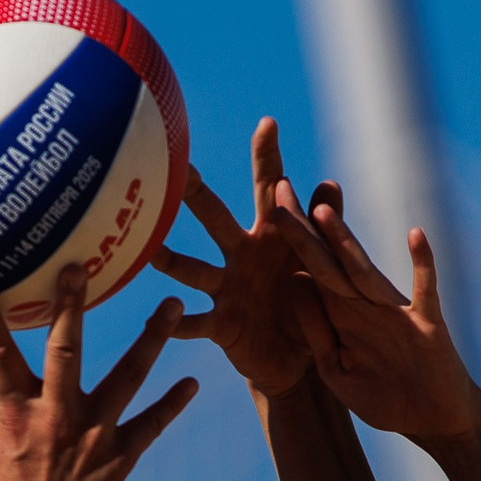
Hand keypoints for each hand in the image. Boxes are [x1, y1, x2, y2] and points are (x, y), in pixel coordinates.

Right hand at [0, 265, 196, 480]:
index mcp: (17, 414)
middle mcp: (58, 416)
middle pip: (66, 350)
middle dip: (71, 306)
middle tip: (81, 267)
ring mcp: (94, 435)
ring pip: (127, 376)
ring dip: (151, 339)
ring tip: (172, 305)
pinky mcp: (120, 458)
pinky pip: (152, 425)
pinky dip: (172, 405)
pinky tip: (193, 382)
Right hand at [151, 118, 314, 398]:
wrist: (298, 357)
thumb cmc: (309, 302)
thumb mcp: (324, 265)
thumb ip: (326, 228)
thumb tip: (330, 184)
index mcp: (272, 235)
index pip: (270, 189)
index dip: (268, 158)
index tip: (267, 124)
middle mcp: (242, 255)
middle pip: (216, 219)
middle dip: (197, 195)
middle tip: (179, 169)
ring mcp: (227, 289)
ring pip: (194, 271)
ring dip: (171, 261)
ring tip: (150, 251)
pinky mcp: (222, 326)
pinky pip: (196, 325)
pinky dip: (177, 326)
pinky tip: (163, 320)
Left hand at [270, 182, 480, 439]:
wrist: (432, 421)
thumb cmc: (384, 397)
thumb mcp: (336, 368)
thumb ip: (316, 330)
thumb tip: (292, 283)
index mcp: (341, 314)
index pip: (310, 268)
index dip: (290, 240)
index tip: (267, 206)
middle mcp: (366, 304)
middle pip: (330, 260)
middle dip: (304, 230)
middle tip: (278, 191)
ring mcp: (396, 310)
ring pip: (365, 271)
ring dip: (345, 243)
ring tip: (323, 213)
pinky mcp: (428, 323)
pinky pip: (425, 289)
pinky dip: (423, 264)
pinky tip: (415, 235)